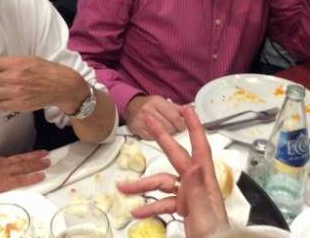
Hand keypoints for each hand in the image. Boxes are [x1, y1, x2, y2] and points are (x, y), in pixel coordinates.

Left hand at [0, 56, 89, 113]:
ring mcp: (16, 93)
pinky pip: (0, 105)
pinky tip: (7, 96)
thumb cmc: (46, 70)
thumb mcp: (28, 59)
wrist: (62, 86)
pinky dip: (0, 101)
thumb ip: (8, 60)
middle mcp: (15, 78)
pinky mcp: (19, 105)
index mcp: (17, 63)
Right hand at [0, 150, 49, 203]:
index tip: (24, 159)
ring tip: (47, 162)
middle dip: (34, 156)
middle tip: (45, 153)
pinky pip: (22, 179)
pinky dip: (32, 177)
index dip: (17, 159)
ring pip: (24, 166)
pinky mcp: (5, 183)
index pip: (7, 158)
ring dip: (37, 164)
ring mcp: (3, 172)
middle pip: (20, 158)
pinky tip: (41, 176)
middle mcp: (0, 162)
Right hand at [117, 106, 228, 237]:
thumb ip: (197, 193)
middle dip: (162, 139)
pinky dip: (150, 206)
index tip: (185, 109)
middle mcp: (196, 185)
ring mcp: (189, 196)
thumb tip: (192, 165)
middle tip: (148, 121)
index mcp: (204, 183)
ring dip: (142, 186)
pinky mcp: (183, 208)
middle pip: (176, 157)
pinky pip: (163, 202)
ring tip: (122, 190)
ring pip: (163, 183)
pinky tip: (136, 212)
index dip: (194, 127)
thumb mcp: (205, 218)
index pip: (199, 148)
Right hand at [125, 95, 185, 138]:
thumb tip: (192, 112)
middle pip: (168, 126)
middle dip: (175, 129)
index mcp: (157, 101)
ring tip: (168, 130)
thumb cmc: (150, 104)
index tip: (183, 126)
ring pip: (161, 133)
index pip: (174, 116)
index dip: (181, 123)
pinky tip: (158, 134)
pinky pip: (153, 138)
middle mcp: (148, 110)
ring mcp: (141, 120)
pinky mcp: (138, 130)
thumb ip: (178, 108)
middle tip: (176, 129)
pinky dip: (158, 138)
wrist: (132, 106)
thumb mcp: (164, 102)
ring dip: (168, 134)